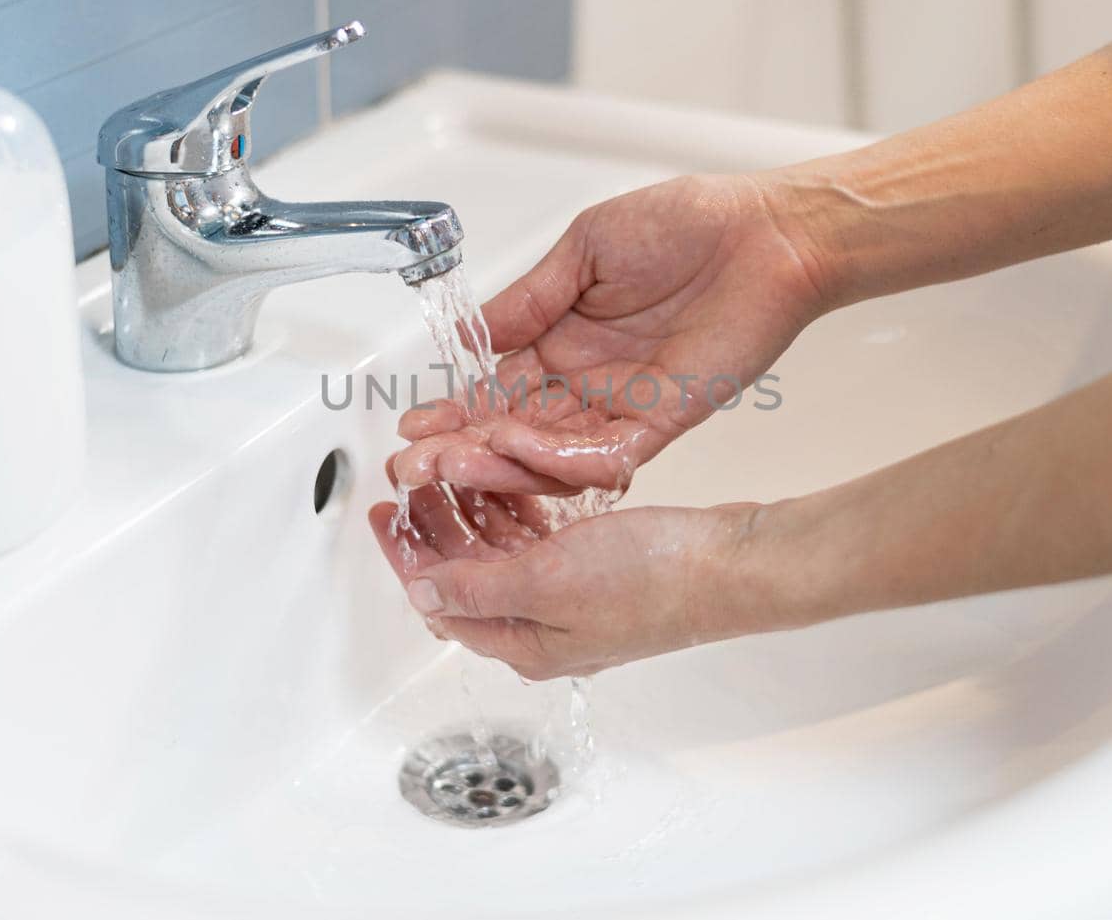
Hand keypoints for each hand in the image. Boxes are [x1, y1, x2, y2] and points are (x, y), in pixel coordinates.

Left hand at [369, 483, 762, 678]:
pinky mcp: (596, 566)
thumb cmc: (653, 581)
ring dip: (469, 510)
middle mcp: (542, 624)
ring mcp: (570, 595)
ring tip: (448, 469)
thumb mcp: (547, 581)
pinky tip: (504, 480)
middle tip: (410, 478)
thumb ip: (478, 587)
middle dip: (433, 525)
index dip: (405, 554)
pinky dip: (512, 507)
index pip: (441, 599)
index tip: (383, 512)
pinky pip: (535, 537)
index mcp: (524, 641)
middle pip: (465, 573)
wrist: (728, 565)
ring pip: (498, 551)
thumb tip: (423, 595)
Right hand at [393, 172, 834, 494]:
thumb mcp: (585, 249)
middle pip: (513, 429)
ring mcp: (623, 405)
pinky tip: (521, 453)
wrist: (765, 234)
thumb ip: (530, 298)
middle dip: (462, 449)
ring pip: (550, 452)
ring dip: (499, 461)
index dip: (455, 409)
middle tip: (415, 464)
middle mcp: (588, 379)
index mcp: (564, 337)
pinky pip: (605, 454)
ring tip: (452, 466)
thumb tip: (476, 336)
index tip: (414, 425)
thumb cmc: (688, 224)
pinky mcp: (663, 420)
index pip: (497, 388)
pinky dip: (563, 459)